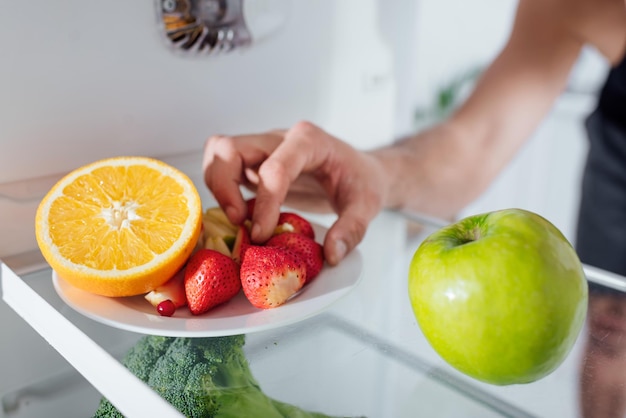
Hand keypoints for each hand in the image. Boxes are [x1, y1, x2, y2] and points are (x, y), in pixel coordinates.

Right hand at [202, 121, 387, 264]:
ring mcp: (264, 148)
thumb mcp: (367, 206)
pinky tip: (241, 215)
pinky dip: (222, 191)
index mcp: (309, 141)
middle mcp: (280, 138)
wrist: (362, 171)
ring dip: (218, 187)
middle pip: (229, 148)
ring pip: (219, 153)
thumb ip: (352, 229)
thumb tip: (331, 255)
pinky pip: (224, 167)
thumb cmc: (362, 182)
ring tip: (237, 218)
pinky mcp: (255, 163)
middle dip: (224, 186)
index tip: (262, 234)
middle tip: (238, 222)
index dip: (264, 203)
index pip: (274, 167)